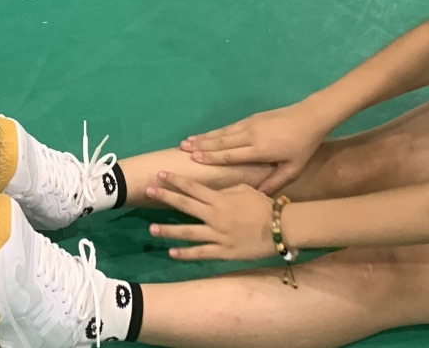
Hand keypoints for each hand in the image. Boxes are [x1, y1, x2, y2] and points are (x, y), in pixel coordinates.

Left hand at [145, 175, 273, 261]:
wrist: (280, 228)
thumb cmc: (263, 206)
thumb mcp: (244, 189)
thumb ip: (225, 189)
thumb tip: (210, 189)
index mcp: (219, 199)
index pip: (192, 187)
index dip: (175, 180)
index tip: (159, 174)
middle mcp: (214, 216)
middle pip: (185, 205)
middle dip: (165, 197)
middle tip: (147, 192)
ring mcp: (217, 235)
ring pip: (188, 232)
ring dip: (168, 230)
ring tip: (151, 228)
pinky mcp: (223, 252)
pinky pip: (201, 253)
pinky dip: (185, 254)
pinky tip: (172, 252)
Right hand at [180, 102, 334, 192]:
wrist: (310, 117)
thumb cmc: (303, 146)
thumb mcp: (292, 169)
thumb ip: (274, 183)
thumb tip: (257, 196)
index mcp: (259, 150)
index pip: (230, 154)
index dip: (212, 157)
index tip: (194, 159)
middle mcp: (250, 136)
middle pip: (221, 142)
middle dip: (201, 145)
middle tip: (182, 148)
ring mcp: (250, 124)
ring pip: (223, 132)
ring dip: (204, 137)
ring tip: (187, 140)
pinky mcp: (252, 118)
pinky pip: (229, 127)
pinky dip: (216, 131)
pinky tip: (207, 134)